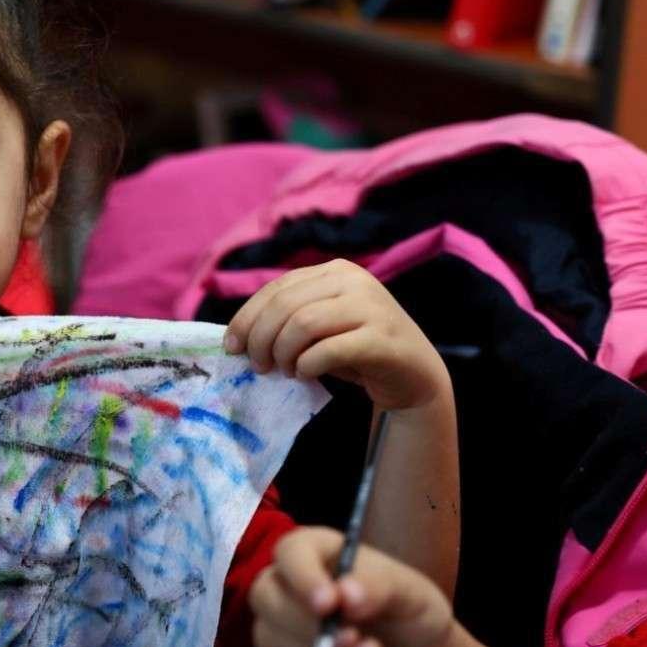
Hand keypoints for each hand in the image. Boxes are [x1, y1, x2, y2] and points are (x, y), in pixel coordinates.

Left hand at [222, 260, 448, 410]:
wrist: (413, 375)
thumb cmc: (357, 350)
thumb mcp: (320, 326)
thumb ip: (288, 319)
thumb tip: (238, 337)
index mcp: (335, 271)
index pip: (277, 288)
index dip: (247, 317)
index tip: (233, 346)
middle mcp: (354, 281)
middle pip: (286, 305)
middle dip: (261, 338)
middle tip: (258, 366)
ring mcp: (371, 307)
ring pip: (303, 324)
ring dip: (283, 352)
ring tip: (285, 370)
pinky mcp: (382, 339)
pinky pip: (329, 349)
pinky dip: (307, 365)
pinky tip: (305, 374)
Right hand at [250, 527, 456, 646]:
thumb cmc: (411, 612)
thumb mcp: (411, 592)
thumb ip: (379, 586)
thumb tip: (346, 594)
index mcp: (318, 551)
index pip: (290, 552)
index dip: (302, 577)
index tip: (329, 604)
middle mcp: (291, 583)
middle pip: (264, 596)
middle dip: (306, 625)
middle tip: (354, 640)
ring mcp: (283, 624)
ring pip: (270, 638)